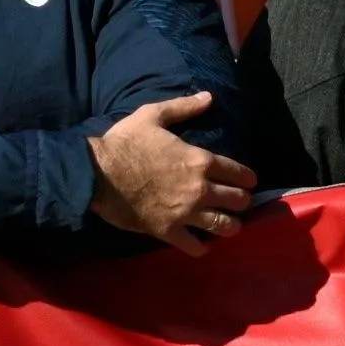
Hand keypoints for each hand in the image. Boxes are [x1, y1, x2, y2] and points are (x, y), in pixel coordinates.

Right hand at [90, 93, 256, 250]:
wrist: (95, 173)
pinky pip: (193, 245)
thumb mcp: (153, 115)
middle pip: (238, 201)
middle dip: (242, 202)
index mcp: (201, 160)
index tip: (249, 182)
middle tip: (239, 203)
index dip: (247, 178)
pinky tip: (203, 247)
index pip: (240, 173)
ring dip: (230, 226)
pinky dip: (201, 248)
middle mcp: (200, 189)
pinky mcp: (167, 230)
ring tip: (231, 226)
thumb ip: (183, 107)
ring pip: (223, 225)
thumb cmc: (124, 143)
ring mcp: (186, 212)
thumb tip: (208, 97)